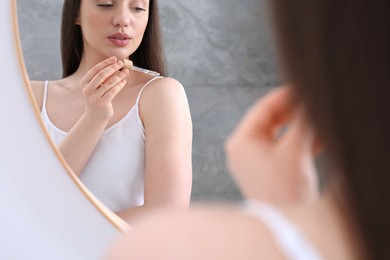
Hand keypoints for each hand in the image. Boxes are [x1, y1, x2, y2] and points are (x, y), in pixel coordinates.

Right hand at [80, 56, 128, 121]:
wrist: (95, 117)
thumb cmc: (97, 99)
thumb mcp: (95, 88)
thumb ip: (101, 78)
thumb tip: (114, 65)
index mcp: (84, 83)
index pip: (95, 69)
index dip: (105, 63)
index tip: (114, 58)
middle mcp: (87, 90)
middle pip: (102, 75)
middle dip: (113, 67)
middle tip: (121, 63)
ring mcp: (94, 97)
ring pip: (109, 83)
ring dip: (119, 76)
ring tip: (126, 71)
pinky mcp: (102, 103)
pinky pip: (113, 91)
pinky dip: (119, 85)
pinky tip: (124, 81)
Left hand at [225, 86, 319, 205]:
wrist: (285, 225)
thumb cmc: (284, 190)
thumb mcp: (295, 150)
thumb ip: (302, 121)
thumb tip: (308, 101)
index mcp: (241, 141)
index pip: (263, 109)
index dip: (285, 97)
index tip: (302, 89)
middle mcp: (241, 150)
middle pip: (270, 121)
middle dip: (295, 115)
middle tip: (313, 106)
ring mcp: (250, 161)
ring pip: (277, 136)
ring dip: (299, 131)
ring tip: (319, 127)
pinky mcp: (262, 171)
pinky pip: (279, 149)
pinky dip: (296, 144)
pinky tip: (316, 142)